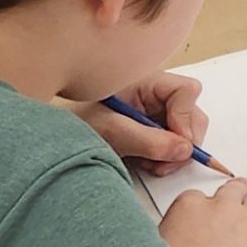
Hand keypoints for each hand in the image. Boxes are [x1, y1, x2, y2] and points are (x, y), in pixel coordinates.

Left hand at [79, 72, 210, 176]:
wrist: (55, 138)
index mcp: (145, 81)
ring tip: (151, 164)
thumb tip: (185, 150)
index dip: (186, 117)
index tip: (177, 141)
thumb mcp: (113, 132)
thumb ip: (149, 141)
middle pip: (191, 113)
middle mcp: (154, 95)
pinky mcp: (151, 130)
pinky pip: (174, 143)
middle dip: (183, 141)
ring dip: (174, 153)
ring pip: (185, 132)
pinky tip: (147, 163)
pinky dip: (166, 158)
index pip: (185, 91)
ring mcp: (154, 113)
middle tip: (167, 162)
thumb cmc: (75, 124)